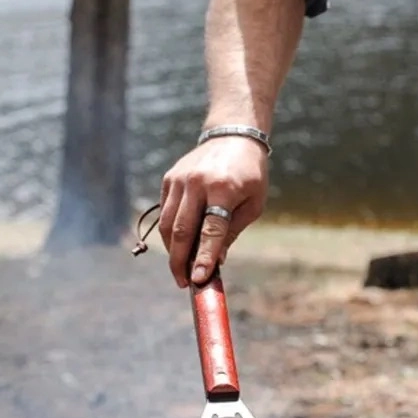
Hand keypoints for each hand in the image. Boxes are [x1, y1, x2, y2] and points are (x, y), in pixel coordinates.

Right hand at [158, 136, 268, 286]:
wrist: (233, 135)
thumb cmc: (249, 175)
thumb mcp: (253, 204)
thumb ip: (232, 232)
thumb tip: (216, 262)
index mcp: (223, 188)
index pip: (211, 230)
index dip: (203, 257)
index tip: (198, 280)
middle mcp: (197, 182)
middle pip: (182, 230)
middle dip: (180, 261)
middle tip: (183, 282)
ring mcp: (179, 179)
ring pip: (167, 224)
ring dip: (172, 251)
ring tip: (180, 269)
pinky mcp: (169, 178)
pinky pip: (165, 212)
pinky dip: (170, 233)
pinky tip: (178, 246)